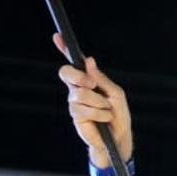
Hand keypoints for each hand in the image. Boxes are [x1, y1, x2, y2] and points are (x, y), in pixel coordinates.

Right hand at [54, 37, 132, 166]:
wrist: (118, 138)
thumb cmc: (118, 114)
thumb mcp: (115, 93)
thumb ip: (101, 79)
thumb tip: (89, 61)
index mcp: (88, 79)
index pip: (74, 62)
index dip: (64, 49)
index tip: (58, 37)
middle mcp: (78, 88)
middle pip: (66, 73)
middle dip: (79, 76)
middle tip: (92, 84)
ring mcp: (75, 102)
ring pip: (79, 94)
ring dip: (98, 102)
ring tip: (107, 110)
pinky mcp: (75, 115)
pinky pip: (82, 109)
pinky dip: (98, 113)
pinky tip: (103, 119)